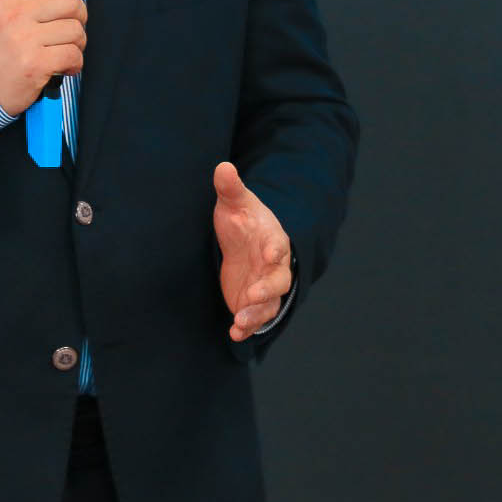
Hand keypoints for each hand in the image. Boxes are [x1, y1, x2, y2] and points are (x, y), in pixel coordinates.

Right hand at [0, 0, 85, 115]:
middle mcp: (14, 15)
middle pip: (70, 1)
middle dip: (77, 16)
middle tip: (68, 26)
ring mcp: (24, 40)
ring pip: (76, 30)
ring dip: (77, 42)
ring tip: (63, 48)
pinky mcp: (35, 66)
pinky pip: (73, 55)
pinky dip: (75, 63)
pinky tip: (64, 66)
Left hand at [214, 161, 290, 341]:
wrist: (243, 243)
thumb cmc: (242, 221)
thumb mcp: (234, 203)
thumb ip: (230, 188)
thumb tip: (223, 166)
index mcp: (272, 240)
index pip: (279, 245)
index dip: (277, 250)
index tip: (272, 254)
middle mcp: (273, 266)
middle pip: (279, 281)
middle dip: (268, 290)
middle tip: (253, 295)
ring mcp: (264, 287)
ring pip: (268, 305)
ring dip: (256, 314)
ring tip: (239, 322)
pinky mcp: (251, 302)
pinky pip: (254, 318)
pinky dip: (246, 328)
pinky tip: (234, 334)